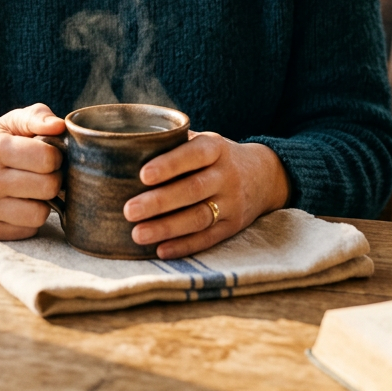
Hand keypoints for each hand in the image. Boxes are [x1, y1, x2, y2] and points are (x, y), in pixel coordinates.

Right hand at [0, 103, 64, 240]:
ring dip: (43, 202)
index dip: (55, 157)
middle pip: (47, 187)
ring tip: (34, 191)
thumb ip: (36, 116)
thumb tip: (59, 126)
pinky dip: (30, 218)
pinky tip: (21, 205)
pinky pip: (28, 230)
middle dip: (54, 179)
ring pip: (39, 214)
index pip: (45, 158)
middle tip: (45, 174)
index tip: (49, 156)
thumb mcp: (9, 122)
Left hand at [123, 133, 289, 259]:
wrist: (264, 176)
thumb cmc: (217, 156)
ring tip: (137, 234)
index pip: (193, 154)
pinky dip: (184, 246)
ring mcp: (233, 203)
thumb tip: (127, 145)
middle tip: (129, 210)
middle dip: (159, 202)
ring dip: (167, 228)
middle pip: (193, 190)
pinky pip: (208, 238)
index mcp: (216, 148)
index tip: (143, 175)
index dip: (169, 165)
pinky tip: (160, 250)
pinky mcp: (233, 227)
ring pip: (198, 217)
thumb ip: (174, 143)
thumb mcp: (204, 140)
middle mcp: (227, 175)